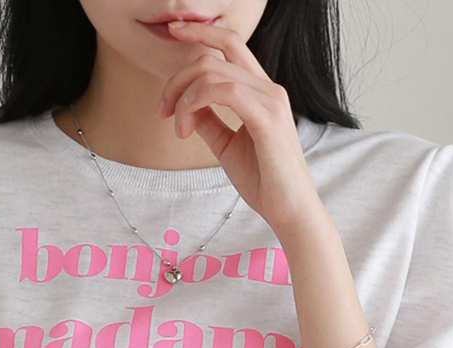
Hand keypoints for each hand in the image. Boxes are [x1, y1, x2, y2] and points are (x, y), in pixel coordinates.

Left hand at [155, 18, 325, 239]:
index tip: (173, 33)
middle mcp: (268, 89)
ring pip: (213, 72)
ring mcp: (270, 101)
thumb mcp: (227, 146)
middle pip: (214, 56)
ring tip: (177, 128)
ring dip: (183, 97)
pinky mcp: (267, 118)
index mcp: (261, 91)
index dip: (200, 33)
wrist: (290, 211)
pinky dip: (196, 103)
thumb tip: (186, 104)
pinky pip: (225, 91)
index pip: (230, 45)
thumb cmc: (264, 182)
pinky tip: (186, 126)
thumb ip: (208, 121)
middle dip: (178, 77)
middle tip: (162, 110)